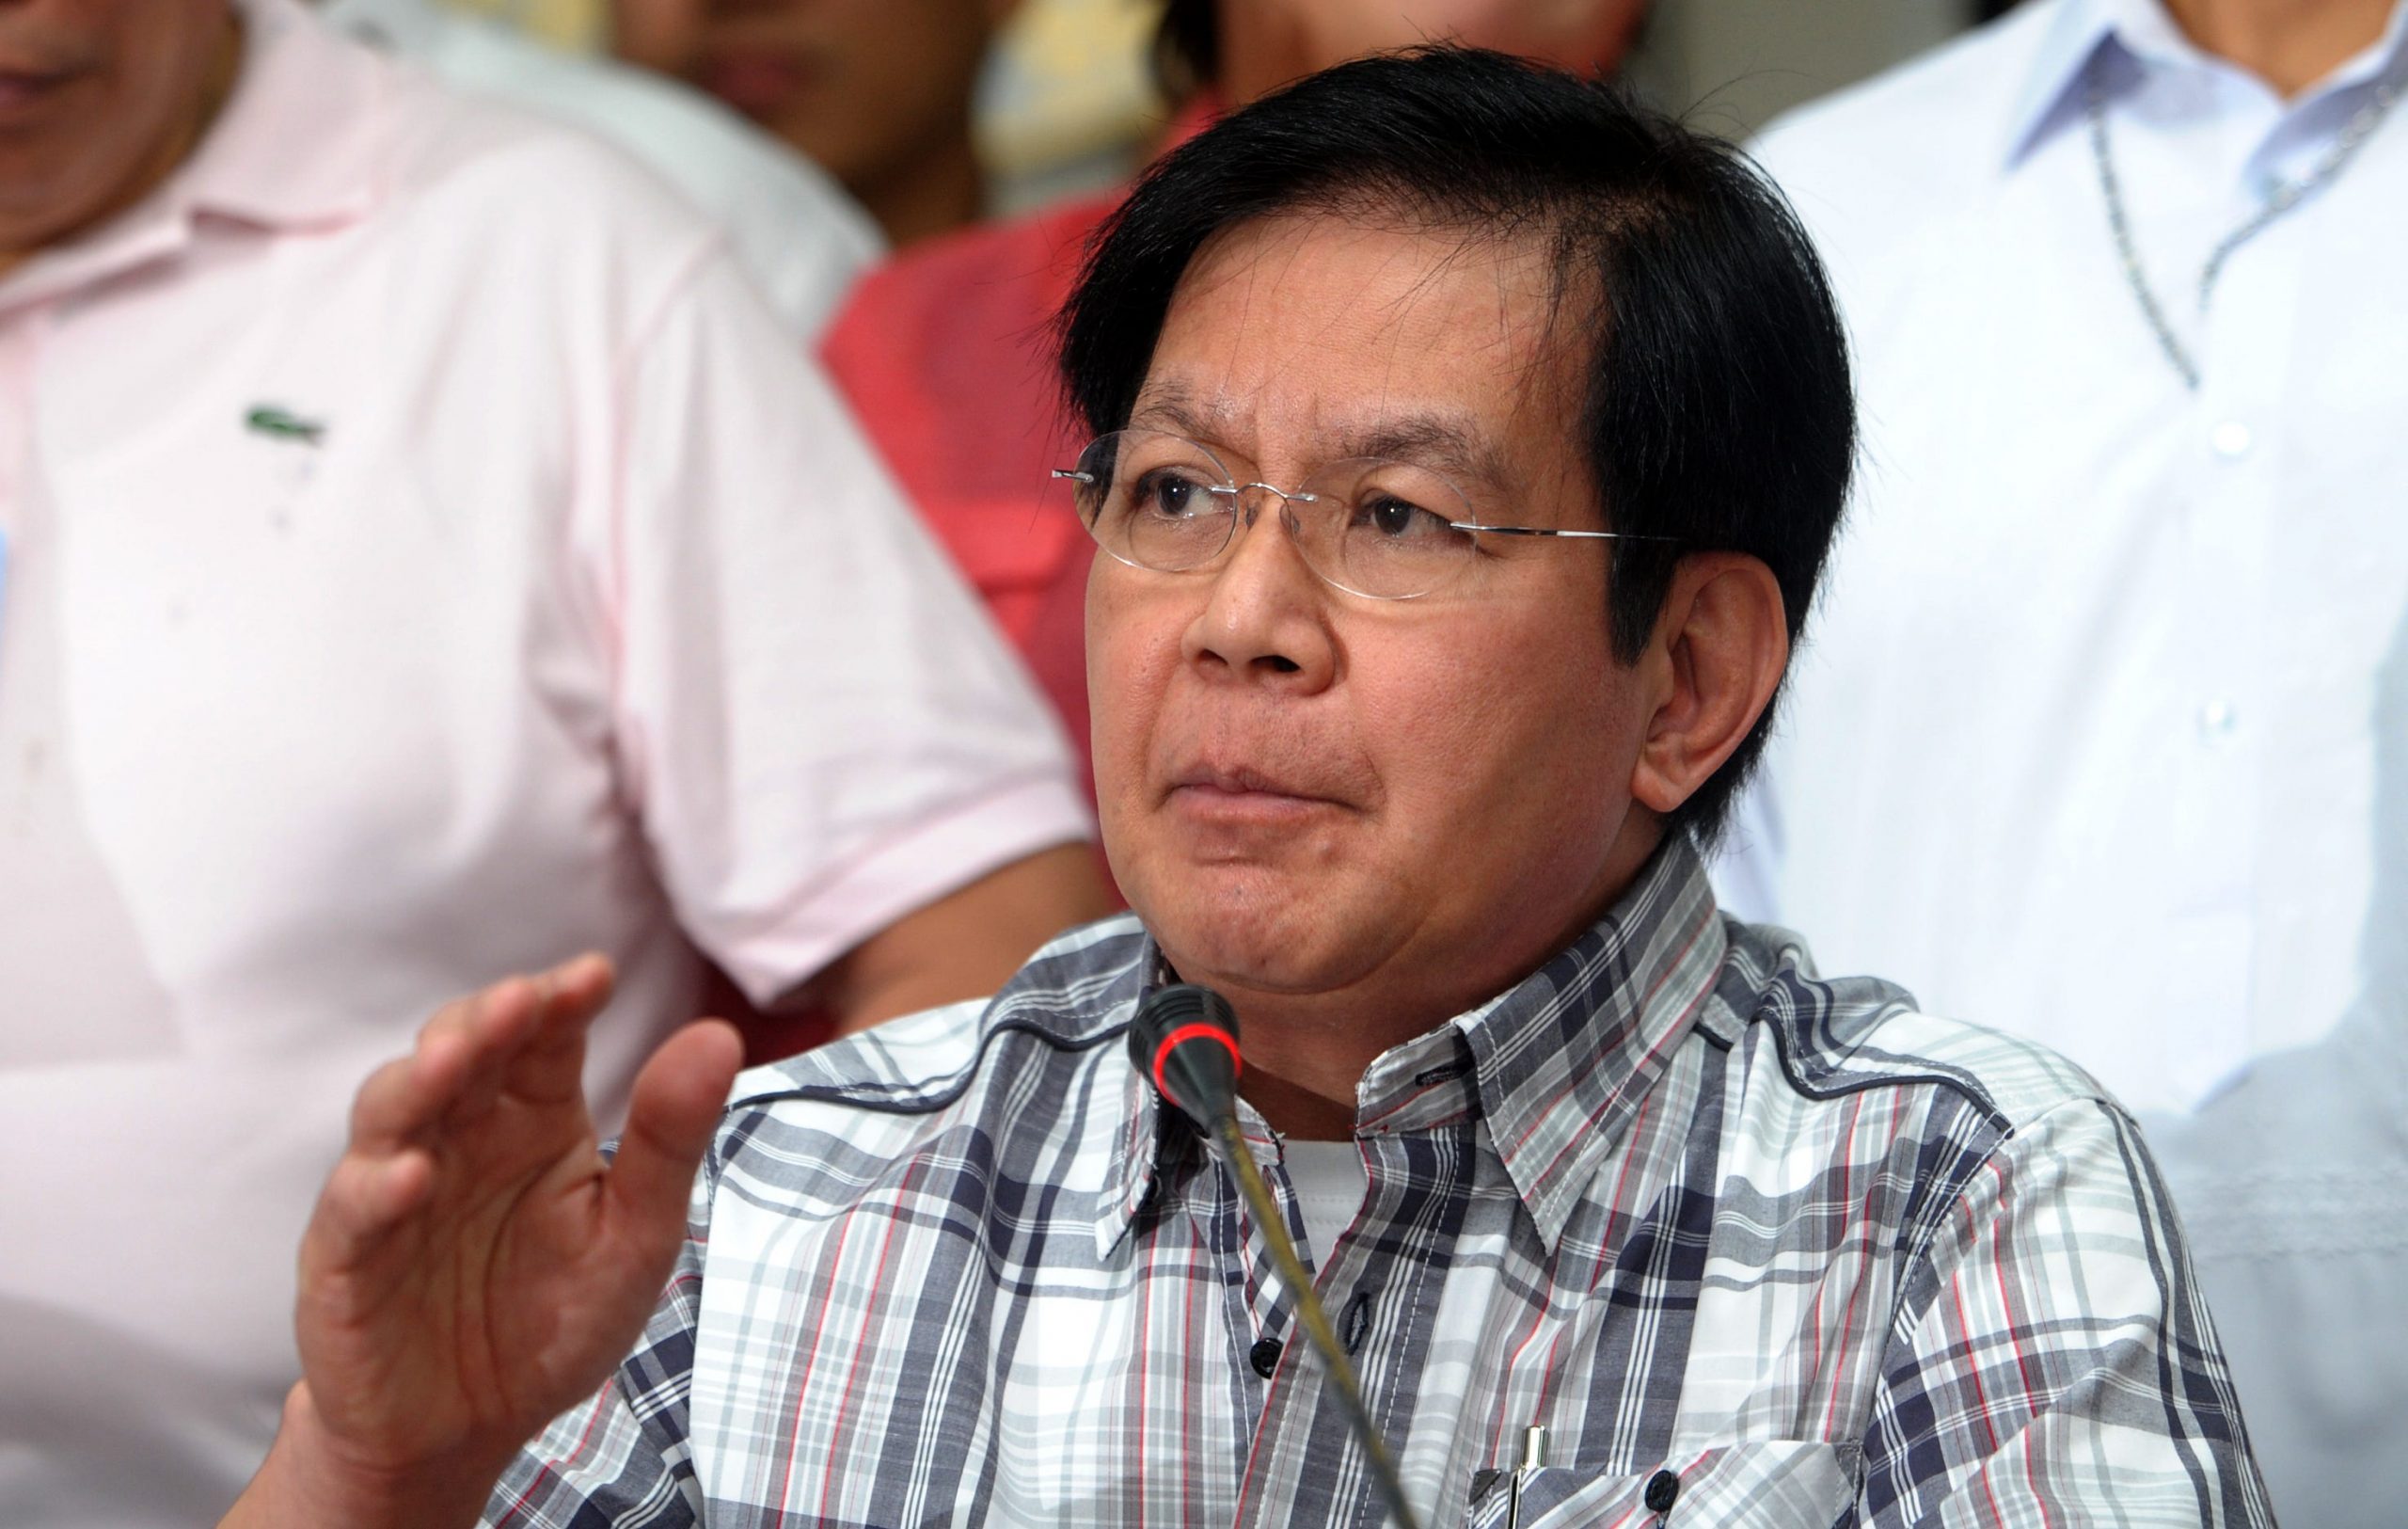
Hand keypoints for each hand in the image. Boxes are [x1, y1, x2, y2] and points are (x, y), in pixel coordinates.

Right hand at [230, 957, 742, 1526]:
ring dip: (419, 1080)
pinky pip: (352, 1214)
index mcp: (533, 1115)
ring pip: (393, 1110)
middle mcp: (459, 1134)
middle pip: (461, 1050)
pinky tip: (409, 1176)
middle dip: (485, 1020)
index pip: (543, 1035)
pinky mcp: (345, 1259)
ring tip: (454, 1059)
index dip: (561, 998)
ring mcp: (393, 1189)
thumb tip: (718, 1034)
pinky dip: (376, 1190)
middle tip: (520, 1000)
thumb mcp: (635, 1234)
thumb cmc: (552, 1317)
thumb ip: (668, 1140)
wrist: (466, 1431)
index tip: (595, 975)